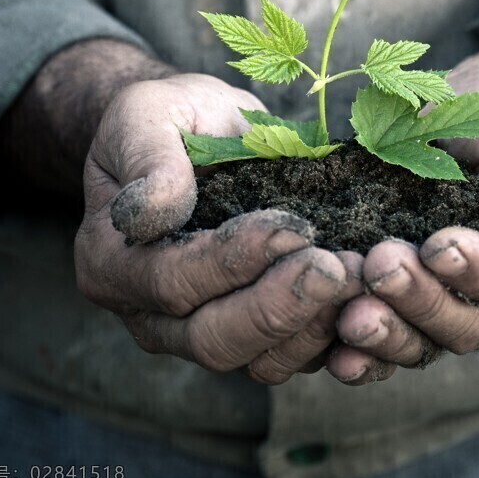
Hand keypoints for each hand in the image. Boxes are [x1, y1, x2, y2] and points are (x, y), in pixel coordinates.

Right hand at [76, 73, 362, 382]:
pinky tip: (368, 298)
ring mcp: (200, 333)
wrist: (198, 132)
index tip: (290, 227)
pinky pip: (293, 358)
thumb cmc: (168, 120)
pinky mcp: (253, 337)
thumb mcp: (145, 115)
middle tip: (338, 268)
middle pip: (214, 339)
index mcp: (110, 262)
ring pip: (258, 362)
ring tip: (362, 278)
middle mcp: (149, 314)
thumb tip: (152, 210)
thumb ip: (148, 158)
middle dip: (281, 307)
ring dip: (316, 326)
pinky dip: (334, 336)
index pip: (170, 281)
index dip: (232, 261)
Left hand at [331, 14, 478, 383]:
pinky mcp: (410, 310)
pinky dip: (362, 355)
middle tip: (382, 264)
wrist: (478, 111)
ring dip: (387, 331)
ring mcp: (458, 313)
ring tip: (350, 311)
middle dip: (422, 299)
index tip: (441, 245)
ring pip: (425, 343)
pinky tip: (335, 354)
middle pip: (471, 325)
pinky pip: (388, 347)